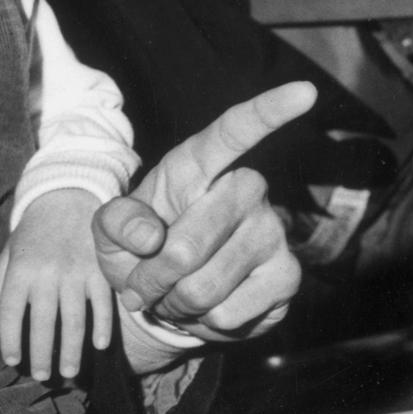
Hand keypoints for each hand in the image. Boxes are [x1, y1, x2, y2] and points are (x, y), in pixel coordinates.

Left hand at [0, 186, 114, 379]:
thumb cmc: (33, 231)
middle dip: (41, 353)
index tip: (12, 362)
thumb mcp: (9, 254)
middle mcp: (46, 273)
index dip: (10, 340)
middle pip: (42, 322)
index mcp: (19, 269)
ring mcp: (76, 272)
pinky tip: (100, 346)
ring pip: (74, 319)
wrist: (68, 195)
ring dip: (72, 350)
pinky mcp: (100, 270)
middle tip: (41, 377)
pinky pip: (103, 304)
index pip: (10, 312)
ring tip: (69, 373)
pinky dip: (103, 326)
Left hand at [95, 82, 315, 370]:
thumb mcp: (108, 231)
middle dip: (151, 277)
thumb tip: (150, 238)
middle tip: (142, 284)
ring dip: (174, 302)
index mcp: (199, 166)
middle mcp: (247, 192)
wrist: (164, 295)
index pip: (235, 132)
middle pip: (188, 245)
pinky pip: (229, 314)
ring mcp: (273, 233)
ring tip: (172, 294)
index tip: (304, 91)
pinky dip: (202, 322)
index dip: (268, 112)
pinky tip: (204, 308)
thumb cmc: (137, 247)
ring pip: (206, 286)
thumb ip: (116, 223)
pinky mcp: (287, 278)